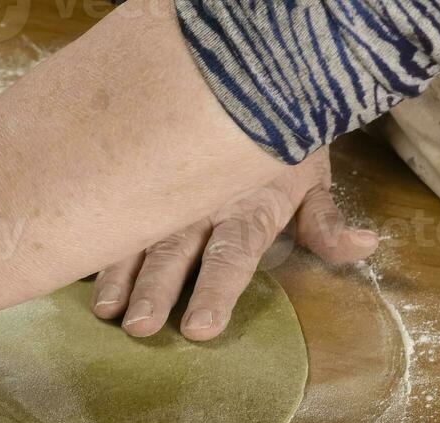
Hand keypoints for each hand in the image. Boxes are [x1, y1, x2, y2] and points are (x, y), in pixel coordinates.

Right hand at [90, 150, 379, 340]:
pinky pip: (114, 214)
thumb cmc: (280, 141)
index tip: (199, 328)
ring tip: (105, 310)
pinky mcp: (140, 183)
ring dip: (119, 275)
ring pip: (137, 236)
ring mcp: (165, 194)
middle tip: (139, 327)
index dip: (215, 291)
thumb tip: (365, 247)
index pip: (232, 254)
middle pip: (176, 253)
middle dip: (156, 290)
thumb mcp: (311, 174)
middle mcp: (200, 202)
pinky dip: (96, 242)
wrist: (247, 78)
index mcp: (247, 205)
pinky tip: (75, 267)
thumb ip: (326, 221)